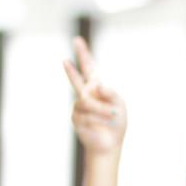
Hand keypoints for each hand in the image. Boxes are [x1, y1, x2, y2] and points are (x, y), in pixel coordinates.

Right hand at [63, 37, 126, 154]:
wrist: (109, 143)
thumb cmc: (116, 123)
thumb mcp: (120, 105)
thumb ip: (111, 93)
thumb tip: (98, 85)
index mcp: (97, 88)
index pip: (89, 68)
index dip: (83, 55)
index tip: (77, 41)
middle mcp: (86, 95)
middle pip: (76, 78)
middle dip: (71, 68)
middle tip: (66, 56)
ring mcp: (79, 106)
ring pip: (88, 103)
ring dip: (103, 110)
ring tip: (112, 116)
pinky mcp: (76, 118)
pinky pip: (87, 114)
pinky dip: (99, 118)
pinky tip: (102, 124)